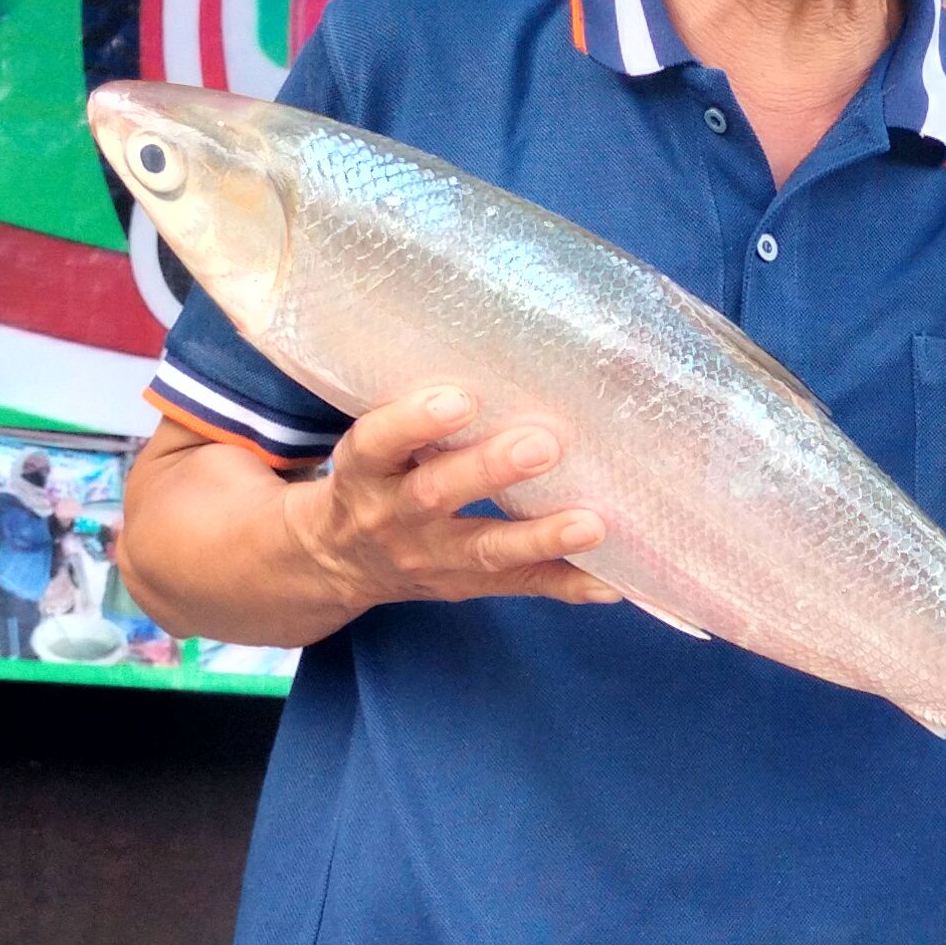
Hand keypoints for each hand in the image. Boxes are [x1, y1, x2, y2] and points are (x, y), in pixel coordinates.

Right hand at [282, 383, 615, 611]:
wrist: (337, 564)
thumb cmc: (375, 479)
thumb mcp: (374, 446)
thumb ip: (419, 414)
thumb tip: (507, 359)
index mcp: (364, 471)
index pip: (378, 443)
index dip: (415, 421)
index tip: (461, 398)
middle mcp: (391, 517)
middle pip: (436, 495)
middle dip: (489, 471)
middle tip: (542, 445)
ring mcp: (429, 558)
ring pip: (484, 550)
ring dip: (540, 537)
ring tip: (591, 524)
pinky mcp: (464, 586)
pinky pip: (518, 586)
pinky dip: (565, 585)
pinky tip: (608, 583)